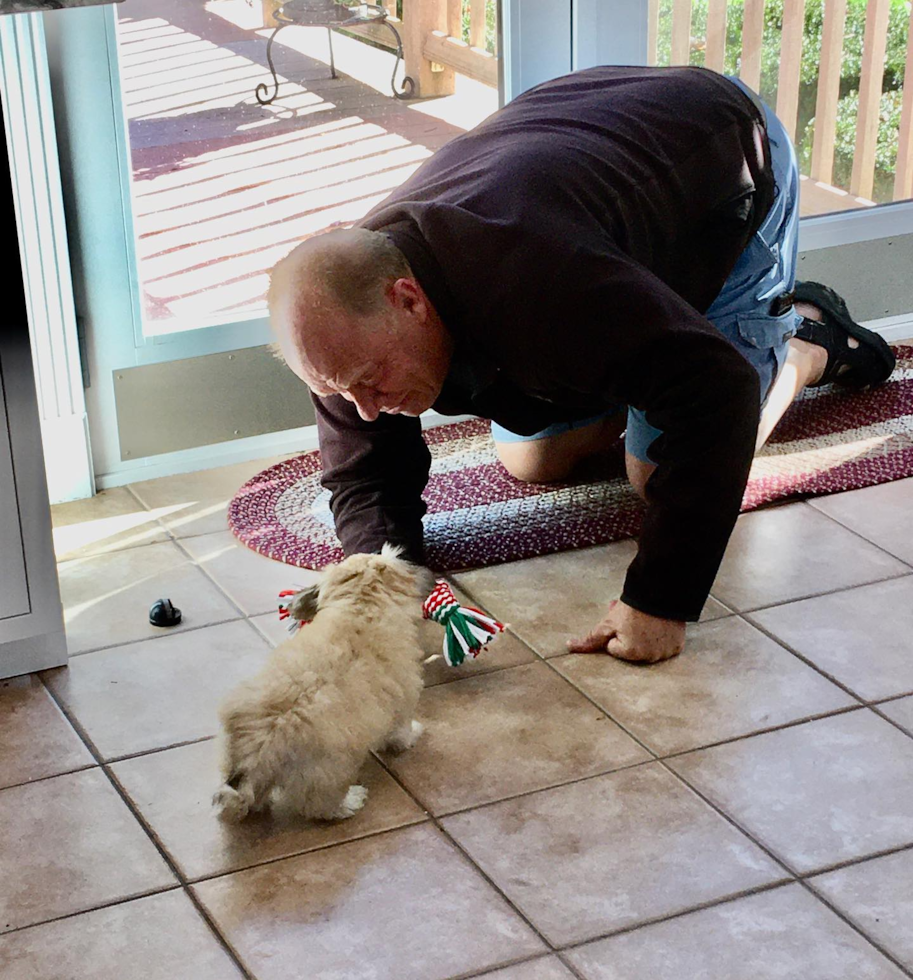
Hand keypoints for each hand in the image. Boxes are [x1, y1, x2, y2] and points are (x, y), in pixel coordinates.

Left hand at [567, 600, 685, 662]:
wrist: (660, 592)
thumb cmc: (632, 607)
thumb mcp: (607, 622)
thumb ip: (590, 639)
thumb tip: (569, 647)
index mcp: (630, 653)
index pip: (614, 648)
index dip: (615, 632)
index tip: (623, 620)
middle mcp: (648, 658)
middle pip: (630, 649)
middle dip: (628, 634)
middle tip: (632, 618)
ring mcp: (664, 653)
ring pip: (647, 647)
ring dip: (644, 636)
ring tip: (647, 620)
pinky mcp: (677, 647)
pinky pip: (664, 646)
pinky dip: (661, 637)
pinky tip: (661, 625)